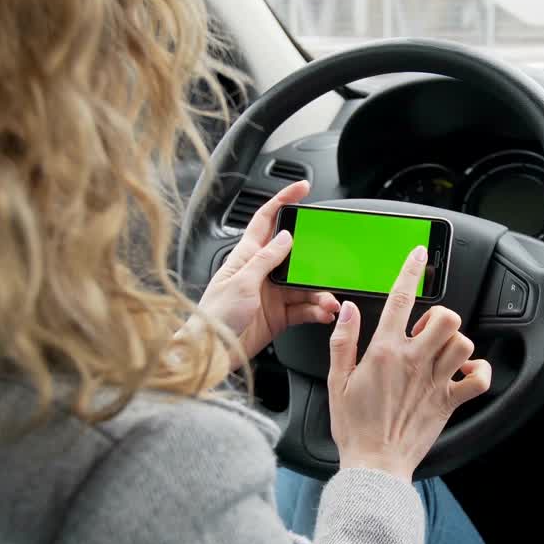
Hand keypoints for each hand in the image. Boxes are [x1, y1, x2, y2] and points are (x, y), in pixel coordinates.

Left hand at [195, 181, 339, 368]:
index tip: (302, 189)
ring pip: (304, 285)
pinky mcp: (278, 315)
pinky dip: (316, 310)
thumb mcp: (242, 283)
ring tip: (329, 301)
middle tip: (332, 263)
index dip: (284, 201)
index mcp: (246, 256)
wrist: (210, 354)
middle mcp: (260, 273)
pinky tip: (324, 313)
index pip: (266, 220)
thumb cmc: (214, 317)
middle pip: (295, 256)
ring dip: (320, 292)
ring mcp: (271, 294)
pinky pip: (304, 308)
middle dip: (316, 259)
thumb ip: (265, 259)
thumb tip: (285, 237)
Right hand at [326, 245, 492, 481]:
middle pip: (445, 317)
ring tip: (440, 352)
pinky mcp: (449, 402)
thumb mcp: (336, 380)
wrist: (374, 465)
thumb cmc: (354, 427)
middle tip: (425, 331)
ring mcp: (435, 381)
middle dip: (439, 316)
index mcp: (385, 351)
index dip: (412, 269)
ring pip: (462, 342)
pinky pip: (479, 379)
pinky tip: (464, 373)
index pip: (402, 298)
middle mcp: (414, 361)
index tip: (419, 254)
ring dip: (455, 342)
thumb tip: (350, 310)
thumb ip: (344, 340)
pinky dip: (478, 372)